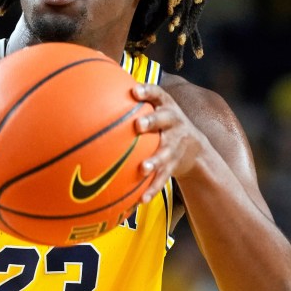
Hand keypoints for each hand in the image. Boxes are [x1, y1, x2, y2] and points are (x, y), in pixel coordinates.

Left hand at [132, 83, 207, 202]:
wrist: (195, 150)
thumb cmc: (163, 126)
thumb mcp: (156, 110)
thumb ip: (133, 104)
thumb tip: (96, 93)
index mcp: (166, 107)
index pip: (158, 94)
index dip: (147, 91)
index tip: (134, 91)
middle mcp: (173, 124)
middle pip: (165, 119)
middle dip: (152, 121)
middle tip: (139, 125)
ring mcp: (175, 145)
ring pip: (165, 152)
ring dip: (155, 160)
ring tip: (144, 168)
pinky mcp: (174, 165)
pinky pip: (163, 178)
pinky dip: (153, 188)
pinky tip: (141, 199)